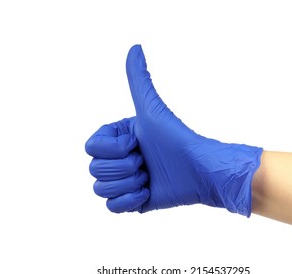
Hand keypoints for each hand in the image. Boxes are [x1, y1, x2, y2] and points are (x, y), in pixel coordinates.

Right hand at [85, 45, 261, 215]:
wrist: (200, 171)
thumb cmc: (177, 139)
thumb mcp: (152, 110)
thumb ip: (139, 80)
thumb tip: (135, 47)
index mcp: (116, 138)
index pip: (91, 149)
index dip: (114, 149)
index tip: (137, 143)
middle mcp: (117, 159)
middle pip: (95, 171)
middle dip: (125, 168)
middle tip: (147, 162)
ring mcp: (123, 181)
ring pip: (101, 190)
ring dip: (129, 184)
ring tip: (149, 177)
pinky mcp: (131, 201)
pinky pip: (112, 208)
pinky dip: (129, 202)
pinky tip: (147, 193)